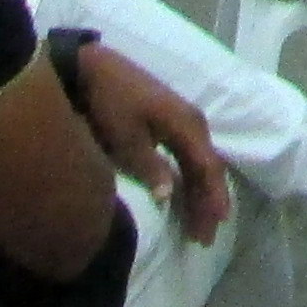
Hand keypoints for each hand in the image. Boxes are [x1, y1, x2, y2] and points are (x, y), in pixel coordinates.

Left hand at [73, 46, 231, 243]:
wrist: (93, 69)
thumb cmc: (111, 102)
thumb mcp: (126, 138)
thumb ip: (149, 167)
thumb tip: (168, 196)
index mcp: (187, 125)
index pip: (208, 168)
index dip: (213, 198)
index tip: (214, 225)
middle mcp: (192, 123)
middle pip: (208, 169)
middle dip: (208, 203)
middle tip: (204, 238)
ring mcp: (182, 122)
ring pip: (198, 164)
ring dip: (199, 194)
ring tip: (197, 225)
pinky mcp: (168, 123)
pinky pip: (187, 157)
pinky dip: (188, 179)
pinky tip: (183, 197)